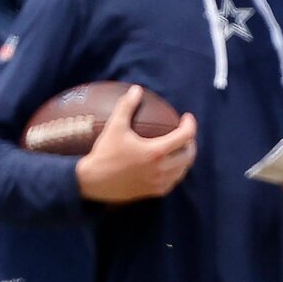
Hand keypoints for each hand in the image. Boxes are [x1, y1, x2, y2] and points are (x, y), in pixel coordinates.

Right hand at [74, 88, 196, 203]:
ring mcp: (159, 182)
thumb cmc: (103, 153)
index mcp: (156, 152)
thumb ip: (126, 107)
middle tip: (185, 133)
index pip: (185, 136)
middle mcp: (161, 169)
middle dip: (190, 142)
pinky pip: (173, 181)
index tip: (186, 117)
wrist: (92, 182)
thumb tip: (136, 90)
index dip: (190, 125)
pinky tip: (170, 164)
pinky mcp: (155, 191)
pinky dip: (176, 171)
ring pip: (183, 169)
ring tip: (180, 147)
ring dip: (185, 157)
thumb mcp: (114, 127)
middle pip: (189, 154)